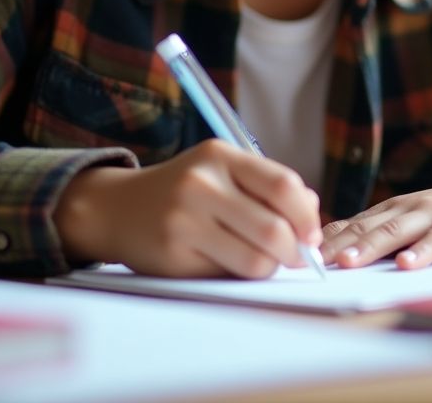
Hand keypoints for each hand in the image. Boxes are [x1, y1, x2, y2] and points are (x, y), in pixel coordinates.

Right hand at [53, 139, 322, 277]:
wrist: (119, 207)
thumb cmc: (185, 189)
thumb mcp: (221, 170)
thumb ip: (266, 185)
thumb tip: (312, 210)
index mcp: (220, 155)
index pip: (282, 185)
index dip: (307, 215)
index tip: (312, 234)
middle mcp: (202, 183)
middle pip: (274, 229)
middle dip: (294, 252)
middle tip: (295, 257)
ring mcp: (185, 220)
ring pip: (254, 260)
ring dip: (269, 268)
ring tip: (262, 261)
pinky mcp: (174, 255)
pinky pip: (226, 275)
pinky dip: (237, 276)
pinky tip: (226, 262)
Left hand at [320, 165, 431, 268]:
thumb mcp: (426, 224)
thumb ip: (395, 236)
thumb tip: (351, 257)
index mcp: (398, 209)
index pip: (354, 224)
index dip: (326, 239)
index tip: (296, 254)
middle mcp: (411, 207)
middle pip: (368, 227)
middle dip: (337, 245)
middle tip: (309, 261)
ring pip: (397, 231)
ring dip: (370, 247)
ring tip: (347, 264)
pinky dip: (423, 252)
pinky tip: (407, 265)